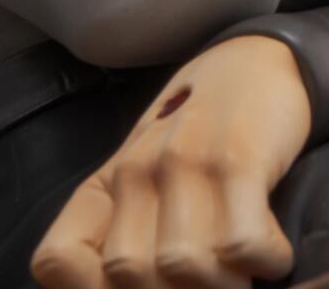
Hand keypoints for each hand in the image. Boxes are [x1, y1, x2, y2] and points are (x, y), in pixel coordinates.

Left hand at [31, 35, 312, 287]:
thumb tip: (128, 284)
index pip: (55, 260)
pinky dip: (264, 260)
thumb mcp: (146, 181)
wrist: (257, 62)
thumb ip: (122, 235)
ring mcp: (187, 161)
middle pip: (131, 275)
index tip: (151, 287)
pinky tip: (273, 251)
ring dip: (225, 283)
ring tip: (244, 271)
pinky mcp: (239, 158)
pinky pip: (241, 243)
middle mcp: (137, 170)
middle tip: (213, 282)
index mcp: (107, 185)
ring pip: (183, 267)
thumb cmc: (201, 138)